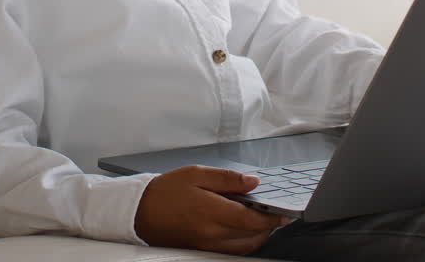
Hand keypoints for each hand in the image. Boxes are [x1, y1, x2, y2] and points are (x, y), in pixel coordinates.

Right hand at [134, 165, 288, 254]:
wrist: (140, 211)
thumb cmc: (166, 191)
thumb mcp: (196, 174)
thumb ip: (227, 178)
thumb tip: (253, 182)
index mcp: (210, 212)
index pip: (252, 220)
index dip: (272, 216)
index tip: (284, 211)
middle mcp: (211, 234)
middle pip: (252, 236)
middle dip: (268, 226)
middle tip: (275, 213)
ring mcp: (207, 245)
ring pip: (245, 247)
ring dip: (258, 236)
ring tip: (262, 220)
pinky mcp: (203, 250)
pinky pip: (232, 251)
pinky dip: (244, 242)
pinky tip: (244, 229)